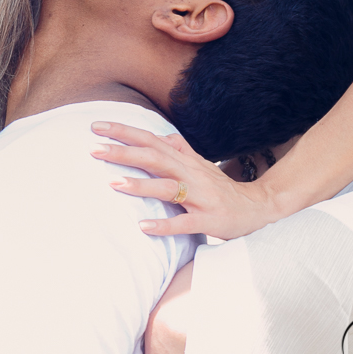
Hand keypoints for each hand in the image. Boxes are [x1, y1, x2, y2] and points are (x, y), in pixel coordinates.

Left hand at [90, 122, 285, 240]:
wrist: (259, 208)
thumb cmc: (221, 187)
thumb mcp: (201, 164)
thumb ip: (180, 149)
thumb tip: (160, 136)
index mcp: (186, 160)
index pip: (151, 140)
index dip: (125, 132)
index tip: (96, 126)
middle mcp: (191, 174)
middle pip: (155, 158)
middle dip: (124, 152)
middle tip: (94, 149)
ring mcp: (201, 197)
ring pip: (169, 188)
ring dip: (141, 186)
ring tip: (113, 184)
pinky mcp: (210, 220)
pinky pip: (186, 223)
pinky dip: (165, 225)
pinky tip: (143, 227)